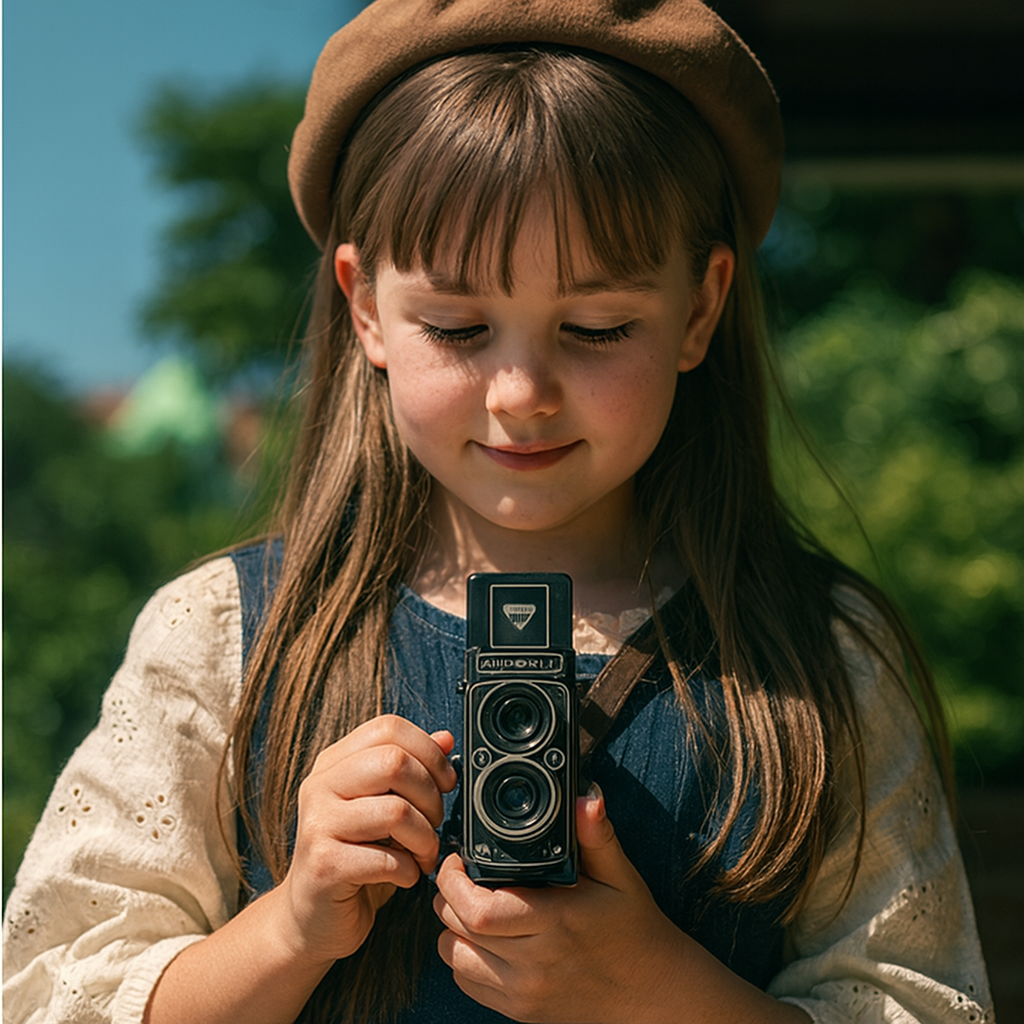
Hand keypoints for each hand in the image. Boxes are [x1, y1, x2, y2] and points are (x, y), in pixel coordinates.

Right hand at [267, 715, 456, 970]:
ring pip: (397, 811)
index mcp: (334, 763)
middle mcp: (320, 786)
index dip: (429, 751)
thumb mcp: (382, 805)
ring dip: (425, 838)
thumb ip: (410, 769)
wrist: (309, 918)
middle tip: (434, 823)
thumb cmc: (354, 856)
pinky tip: (406, 876)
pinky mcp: (324, 866)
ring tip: (424, 854)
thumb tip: (445, 738)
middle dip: (431, 795)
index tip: (446, 781)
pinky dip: (409, 870)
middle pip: (394, 762)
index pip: (388, 728)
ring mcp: (317, 825)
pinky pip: (387, 858)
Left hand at [433, 784, 690, 1022]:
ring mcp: (525, 993)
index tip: (460, 858)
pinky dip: (464, 957)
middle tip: (462, 874)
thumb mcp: (620, 877)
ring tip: (471, 903)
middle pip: (459, 929)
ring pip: (455, 957)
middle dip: (448, 895)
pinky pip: (468, 983)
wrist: (653, 994)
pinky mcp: (520, 1011)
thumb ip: (597, 836)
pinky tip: (483, 937)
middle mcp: (535, 964)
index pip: (478, 910)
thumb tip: (584, 797)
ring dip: (452, 927)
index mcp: (556, 923)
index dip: (455, 880)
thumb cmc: (635, 929)